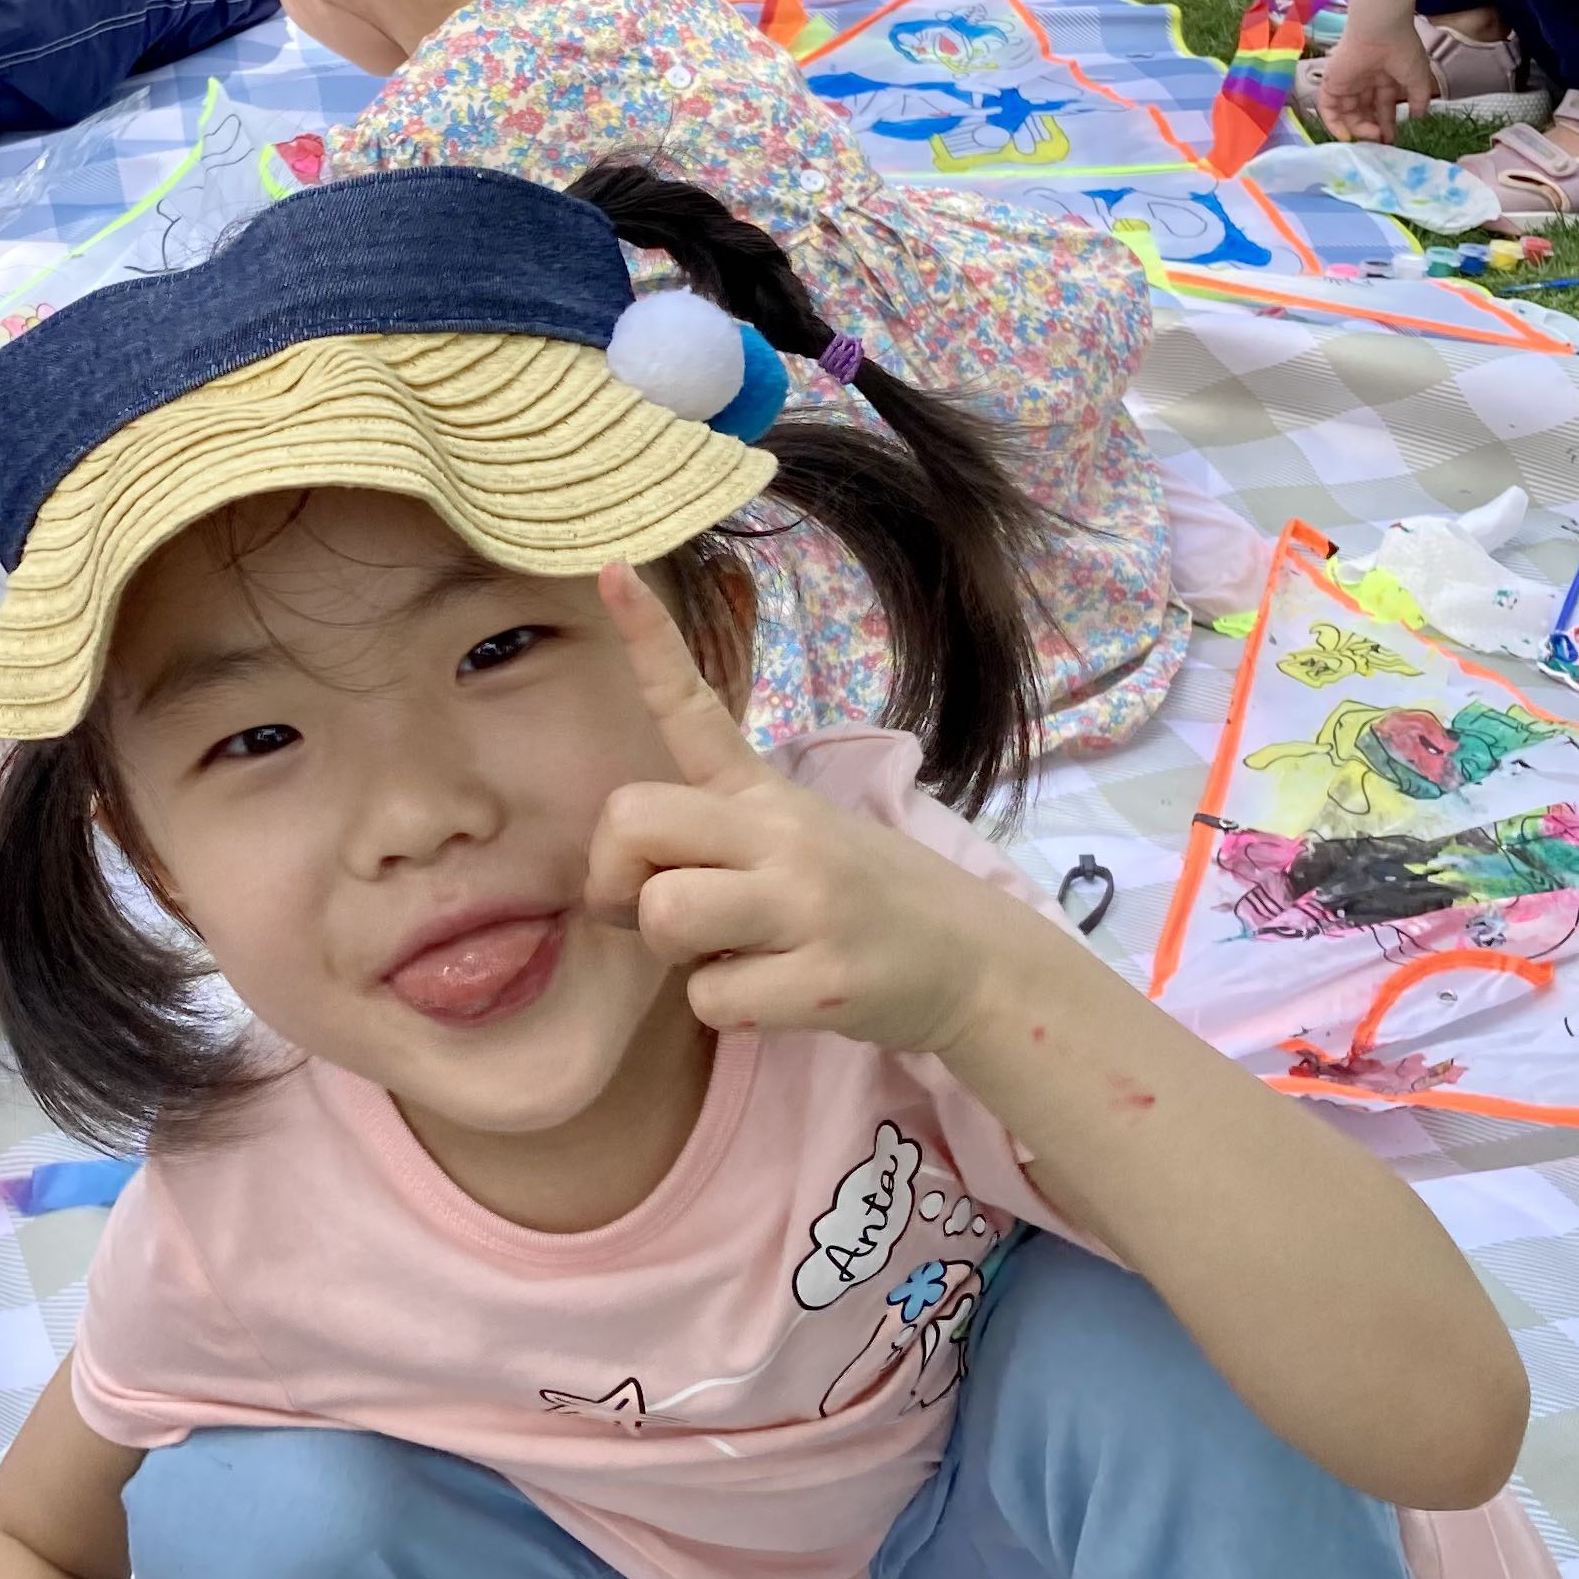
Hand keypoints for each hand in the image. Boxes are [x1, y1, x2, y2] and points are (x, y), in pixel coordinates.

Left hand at [581, 564, 1021, 1051]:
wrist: (971, 963)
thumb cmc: (857, 904)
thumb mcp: (795, 842)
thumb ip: (709, 846)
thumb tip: (618, 886)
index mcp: (765, 793)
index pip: (693, 706)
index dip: (648, 641)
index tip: (607, 569)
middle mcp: (783, 834)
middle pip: (633, 820)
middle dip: (616, 875)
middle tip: (654, 909)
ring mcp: (806, 904)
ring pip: (664, 915)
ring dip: (676, 955)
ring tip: (732, 954)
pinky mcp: (823, 979)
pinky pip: (712, 1000)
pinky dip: (728, 1009)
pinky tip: (779, 994)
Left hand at [1310, 14, 1435, 143]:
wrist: (1381, 29)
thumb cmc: (1402, 50)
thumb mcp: (1417, 79)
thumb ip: (1418, 99)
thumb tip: (1420, 117)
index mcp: (1384, 77)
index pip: (1383, 107)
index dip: (1387, 125)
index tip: (1392, 141)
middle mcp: (1364, 81)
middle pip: (1364, 112)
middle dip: (1373, 130)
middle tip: (1381, 143)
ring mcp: (1346, 82)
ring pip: (1347, 113)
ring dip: (1358, 129)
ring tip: (1372, 138)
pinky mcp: (1331, 82)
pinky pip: (1328, 108)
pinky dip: (1334, 124)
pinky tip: (1347, 136)